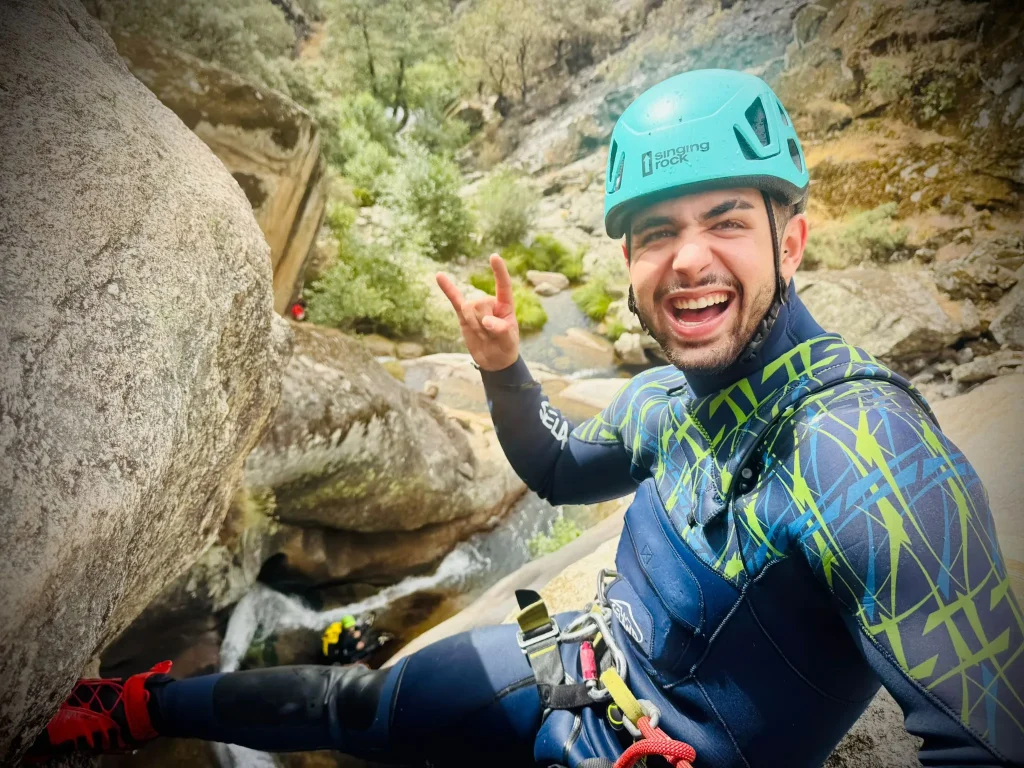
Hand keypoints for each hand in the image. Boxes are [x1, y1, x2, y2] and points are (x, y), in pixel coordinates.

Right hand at [436, 253, 519, 371]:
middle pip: (480, 304)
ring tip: (482, 336)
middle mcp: (489, 302)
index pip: (503, 285)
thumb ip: (501, 330)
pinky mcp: (463, 313)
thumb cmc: (505, 347)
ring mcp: (475, 307)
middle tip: (490, 338)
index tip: (494, 256)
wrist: (493, 359)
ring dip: (473, 326)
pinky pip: (453, 299)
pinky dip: (447, 288)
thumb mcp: (509, 341)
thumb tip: (487, 321)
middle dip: (483, 324)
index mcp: (505, 305)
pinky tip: (439, 275)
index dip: (499, 271)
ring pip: (468, 309)